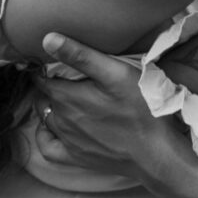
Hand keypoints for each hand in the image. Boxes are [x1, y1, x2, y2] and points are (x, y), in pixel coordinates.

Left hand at [33, 33, 185, 177]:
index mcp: (67, 97)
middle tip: (64, 78)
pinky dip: (45, 136)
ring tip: (64, 99)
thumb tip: (47, 39)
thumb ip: (81, 55)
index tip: (51, 63)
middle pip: (44, 98)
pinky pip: (48, 148)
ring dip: (50, 107)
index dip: (44, 70)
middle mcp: (61, 119)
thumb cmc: (140, 108)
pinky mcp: (76, 158)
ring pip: (46, 119)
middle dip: (49, 87)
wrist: (155, 151)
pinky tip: (53, 129)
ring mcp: (68, 140)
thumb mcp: (115, 73)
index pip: (42, 79)